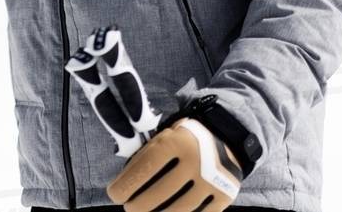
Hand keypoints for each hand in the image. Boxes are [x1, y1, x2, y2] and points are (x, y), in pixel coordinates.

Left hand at [106, 116, 242, 211]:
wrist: (226, 137)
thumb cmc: (184, 140)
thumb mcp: (165, 136)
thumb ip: (147, 155)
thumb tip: (125, 182)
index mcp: (176, 142)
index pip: (145, 167)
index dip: (126, 184)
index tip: (115, 194)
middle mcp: (195, 161)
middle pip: (159, 193)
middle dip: (138, 205)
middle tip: (130, 208)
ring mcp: (212, 181)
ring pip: (178, 210)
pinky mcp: (225, 196)